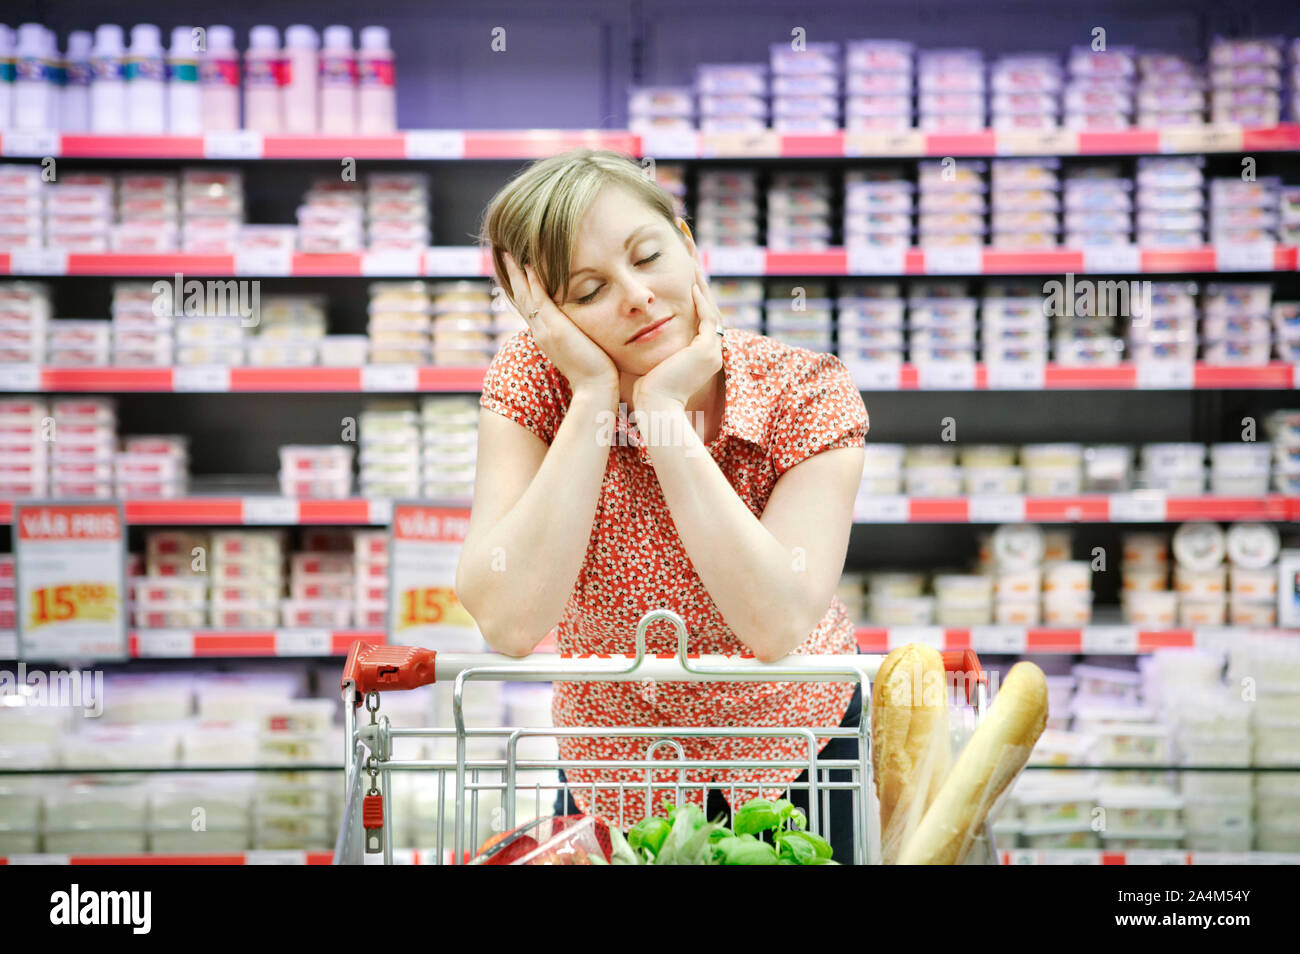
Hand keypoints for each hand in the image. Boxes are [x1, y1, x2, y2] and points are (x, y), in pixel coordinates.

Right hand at [501, 251, 618, 395]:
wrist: (595, 387)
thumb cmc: (594, 371)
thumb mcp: (580, 349)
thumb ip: (576, 336)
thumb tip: (582, 329)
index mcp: (546, 336)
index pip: (530, 307)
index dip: (522, 288)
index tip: (517, 271)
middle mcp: (540, 332)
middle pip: (521, 299)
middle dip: (513, 276)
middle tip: (504, 255)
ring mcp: (545, 330)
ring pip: (525, 296)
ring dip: (517, 274)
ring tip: (509, 254)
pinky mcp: (554, 328)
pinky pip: (539, 299)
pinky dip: (533, 282)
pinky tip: (528, 264)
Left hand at [631, 259, 722, 409]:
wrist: (655, 409)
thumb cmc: (645, 392)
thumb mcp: (647, 361)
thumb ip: (644, 345)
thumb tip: (625, 330)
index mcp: (699, 357)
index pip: (698, 319)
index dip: (692, 297)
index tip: (681, 277)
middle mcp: (710, 353)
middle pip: (707, 310)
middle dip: (699, 285)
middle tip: (692, 260)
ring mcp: (712, 352)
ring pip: (711, 310)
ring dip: (701, 286)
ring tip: (693, 263)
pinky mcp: (707, 351)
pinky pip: (708, 319)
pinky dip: (700, 301)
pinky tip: (691, 285)